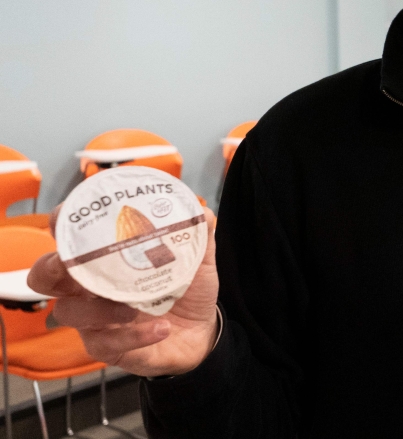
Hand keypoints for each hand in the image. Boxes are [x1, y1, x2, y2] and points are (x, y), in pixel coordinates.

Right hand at [27, 204, 219, 376]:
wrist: (201, 332)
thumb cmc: (186, 291)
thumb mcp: (196, 261)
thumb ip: (197, 237)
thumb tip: (202, 212)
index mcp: (105, 259)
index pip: (70, 238)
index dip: (62, 225)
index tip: (65, 217)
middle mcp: (90, 287)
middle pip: (44, 277)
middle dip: (50, 268)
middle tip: (70, 264)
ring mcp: (93, 318)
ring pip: (70, 312)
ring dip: (98, 308)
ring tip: (133, 308)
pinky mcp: (106, 346)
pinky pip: (105, 343)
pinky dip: (133, 336)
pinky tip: (160, 328)